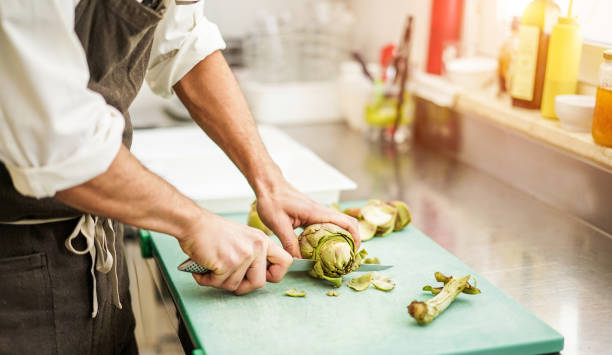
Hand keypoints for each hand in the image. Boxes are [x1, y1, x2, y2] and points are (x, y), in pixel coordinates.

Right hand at [177, 211, 292, 294]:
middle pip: (260, 283)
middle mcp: (257, 247)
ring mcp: (243, 255)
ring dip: (219, 282)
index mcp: (262, 241)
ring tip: (211, 268)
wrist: (193, 223)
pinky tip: (202, 269)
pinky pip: (219, 283)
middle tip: (228, 279)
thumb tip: (255, 278)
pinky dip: (207, 280)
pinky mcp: (227, 262)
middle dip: (242, 287)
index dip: (274, 275)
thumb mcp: (243, 238)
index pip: (286, 262)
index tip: (260, 276)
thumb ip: (253, 255)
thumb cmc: (213, 232)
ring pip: (235, 286)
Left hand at [256, 180, 359, 257]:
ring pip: (339, 224)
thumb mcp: (278, 224)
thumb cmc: (272, 200)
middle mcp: (321, 211)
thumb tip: (298, 261)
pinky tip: (321, 247)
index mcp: (317, 212)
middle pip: (347, 223)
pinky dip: (330, 235)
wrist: (268, 185)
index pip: (346, 223)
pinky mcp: (311, 214)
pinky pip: (327, 224)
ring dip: (342, 237)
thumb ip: (290, 243)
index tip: (353, 252)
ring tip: (336, 254)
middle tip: (347, 256)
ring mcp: (317, 212)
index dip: (355, 237)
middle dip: (352, 239)